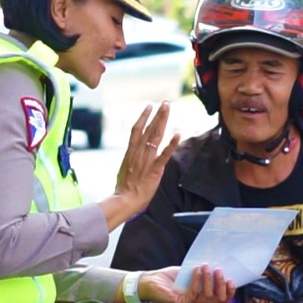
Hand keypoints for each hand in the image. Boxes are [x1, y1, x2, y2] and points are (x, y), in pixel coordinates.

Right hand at [102, 103, 180, 228]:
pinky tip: (178, 133)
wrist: (124, 200)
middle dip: (157, 114)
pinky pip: (164, 154)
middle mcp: (138, 152)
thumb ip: (131, 160)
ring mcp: (147, 160)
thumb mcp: (124, 169)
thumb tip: (134, 155)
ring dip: (162, 121)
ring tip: (168, 109)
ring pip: (155, 136)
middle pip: (148, 128)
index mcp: (131, 152)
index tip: (149, 107)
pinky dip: (171, 144)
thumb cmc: (124, 189)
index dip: (144, 117)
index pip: (137, 130)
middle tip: (165, 102)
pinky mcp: (155, 169)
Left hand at [139, 265, 235, 302]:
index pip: (221, 299)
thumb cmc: (170, 278)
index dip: (229, 291)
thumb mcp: (190, 273)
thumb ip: (203, 273)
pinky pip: (193, 292)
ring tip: (206, 266)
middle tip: (219, 270)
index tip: (231, 279)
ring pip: (207, 296)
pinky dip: (196, 279)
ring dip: (209, 279)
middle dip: (220, 284)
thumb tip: (218, 263)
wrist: (151, 281)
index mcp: (202, 298)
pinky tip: (196, 269)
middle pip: (217, 299)